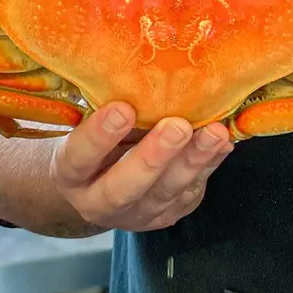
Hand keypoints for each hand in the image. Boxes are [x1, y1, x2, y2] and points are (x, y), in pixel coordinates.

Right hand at [49, 102, 231, 232]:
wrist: (93, 184)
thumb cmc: (90, 140)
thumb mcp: (85, 125)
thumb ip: (105, 110)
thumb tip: (140, 75)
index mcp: (69, 174)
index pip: (79, 157)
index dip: (99, 136)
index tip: (122, 108)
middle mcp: (97, 202)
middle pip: (124, 187)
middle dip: (154, 157)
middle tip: (178, 126)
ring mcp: (134, 215)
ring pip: (165, 194)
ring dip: (193, 162)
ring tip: (215, 133)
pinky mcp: (164, 216)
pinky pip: (189, 195)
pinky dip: (208, 167)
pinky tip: (223, 144)